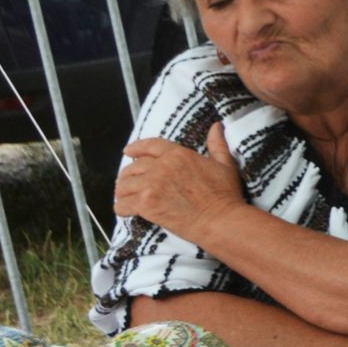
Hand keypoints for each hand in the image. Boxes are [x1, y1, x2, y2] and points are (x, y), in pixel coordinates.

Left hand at [115, 126, 244, 244]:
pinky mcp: (146, 204)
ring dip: (122, 191)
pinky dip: (121, 208)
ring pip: (124, 185)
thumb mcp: (225, 165)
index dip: (135, 148)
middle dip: (128, 175)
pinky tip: (124, 210)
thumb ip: (217, 144)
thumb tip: (216, 127)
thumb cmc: (226, 195)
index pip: (149, 146)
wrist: (221, 220)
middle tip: (128, 182)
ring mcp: (151, 185)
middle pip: (133, 166)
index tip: (128, 151)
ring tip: (124, 197)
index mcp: (178, 155)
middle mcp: (161, 167)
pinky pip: (123, 204)